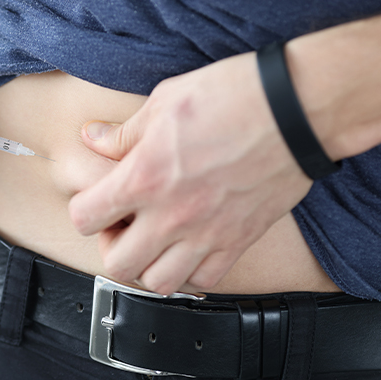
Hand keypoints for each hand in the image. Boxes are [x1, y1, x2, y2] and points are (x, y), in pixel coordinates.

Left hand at [68, 52, 312, 293]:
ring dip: (148, 266)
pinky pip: (205, 281)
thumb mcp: (165, 102)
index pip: (85, 218)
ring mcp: (206, 234)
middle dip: (111, 247)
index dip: (84, 211)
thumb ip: (123, 133)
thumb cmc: (233, 96)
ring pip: (159, 283)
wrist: (296, 110)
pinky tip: (188, 248)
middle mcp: (171, 215)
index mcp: (144, 177)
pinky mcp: (238, 241)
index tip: (97, 202)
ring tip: (154, 241)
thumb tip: (93, 138)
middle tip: (123, 226)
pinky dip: (190, 272)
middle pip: (117, 265)